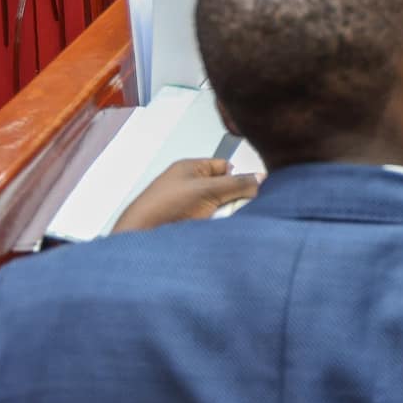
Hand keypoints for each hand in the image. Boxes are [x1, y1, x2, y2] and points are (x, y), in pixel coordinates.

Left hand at [112, 158, 258, 232]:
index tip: (248, 189)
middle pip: (224, 188)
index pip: (224, 166)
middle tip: (233, 208)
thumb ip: (237, 183)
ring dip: (222, 215)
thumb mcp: (207, 190)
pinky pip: (210, 222)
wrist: (140, 236)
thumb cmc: (165, 205)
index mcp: (190, 168)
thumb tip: (261, 178)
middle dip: (231, 199)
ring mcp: (186, 205)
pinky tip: (213, 231)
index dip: (236, 177)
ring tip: (219, 222)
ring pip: (218, 207)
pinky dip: (214, 226)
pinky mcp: (185, 223)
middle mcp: (189, 185)